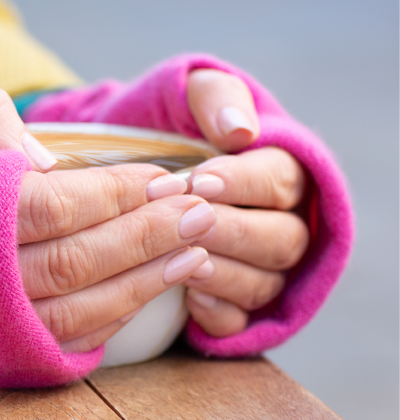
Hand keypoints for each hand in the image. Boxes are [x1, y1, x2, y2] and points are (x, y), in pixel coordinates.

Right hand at [0, 85, 215, 351]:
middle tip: (201, 212)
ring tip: (196, 252)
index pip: (54, 206)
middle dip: (147, 236)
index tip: (161, 175)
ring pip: (78, 309)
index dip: (114, 194)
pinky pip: (62, 341)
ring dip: (143, 282)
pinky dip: (112, 317)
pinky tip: (151, 289)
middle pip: (78, 261)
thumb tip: (44, 156)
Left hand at [184, 70, 308, 335]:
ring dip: (224, 272)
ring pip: (263, 282)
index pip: (281, 181)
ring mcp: (259, 270)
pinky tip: (188, 299)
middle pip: (281, 238)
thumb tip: (240, 130)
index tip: (198, 180)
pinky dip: (217, 313)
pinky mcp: (233, 306)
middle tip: (186, 220)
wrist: (137, 182)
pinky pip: (238, 321)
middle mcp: (280, 225)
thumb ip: (215, 98)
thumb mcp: (186, 100)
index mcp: (279, 175)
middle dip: (230, 230)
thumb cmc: (166, 135)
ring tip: (182, 258)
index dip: (243, 183)